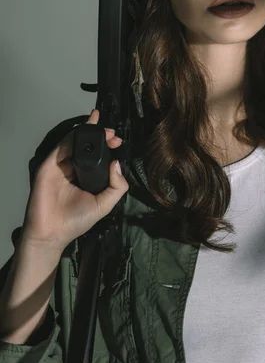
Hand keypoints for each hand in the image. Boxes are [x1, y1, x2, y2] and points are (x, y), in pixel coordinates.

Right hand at [21, 109, 128, 251]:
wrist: (52, 232)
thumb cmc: (76, 221)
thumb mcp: (104, 204)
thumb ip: (116, 186)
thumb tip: (117, 163)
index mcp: (86, 176)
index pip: (97, 155)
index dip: (107, 146)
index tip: (117, 141)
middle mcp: (73, 168)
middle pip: (86, 145)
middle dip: (100, 135)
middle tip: (112, 134)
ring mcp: (60, 166)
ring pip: (73, 142)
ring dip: (88, 132)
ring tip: (103, 129)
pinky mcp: (48, 166)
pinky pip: (61, 148)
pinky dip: (72, 137)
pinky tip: (84, 132)